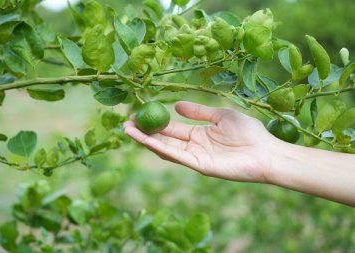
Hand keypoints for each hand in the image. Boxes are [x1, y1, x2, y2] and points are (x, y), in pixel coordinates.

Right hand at [124, 101, 279, 182]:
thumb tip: (176, 105)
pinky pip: (176, 156)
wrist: (266, 151)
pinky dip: (159, 148)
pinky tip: (145, 139)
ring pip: (166, 149)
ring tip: (128, 130)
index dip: (156, 123)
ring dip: (146, 140)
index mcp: (199, 134)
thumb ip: (199, 111)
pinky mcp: (199, 165)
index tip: (140, 114)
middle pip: (164, 139)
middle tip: (126, 123)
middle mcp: (194, 146)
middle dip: (145, 132)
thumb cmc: (248, 132)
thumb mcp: (220, 115)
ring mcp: (195, 157)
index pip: (172, 129)